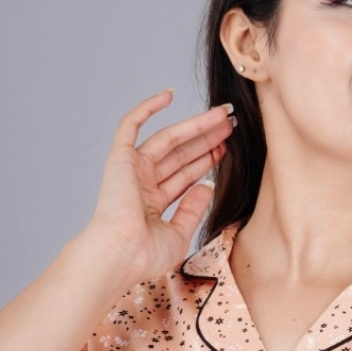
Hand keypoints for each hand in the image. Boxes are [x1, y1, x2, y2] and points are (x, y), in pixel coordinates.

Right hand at [83, 90, 233, 286]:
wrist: (120, 256)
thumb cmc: (144, 255)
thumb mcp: (179, 234)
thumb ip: (192, 209)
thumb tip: (206, 186)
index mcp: (152, 203)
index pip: (185, 174)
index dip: (207, 159)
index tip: (228, 147)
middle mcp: (141, 183)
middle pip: (181, 154)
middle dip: (207, 139)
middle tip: (232, 124)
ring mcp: (131, 169)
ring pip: (168, 139)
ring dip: (195, 126)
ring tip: (222, 114)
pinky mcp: (120, 158)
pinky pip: (130, 125)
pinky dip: (147, 108)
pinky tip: (170, 94)